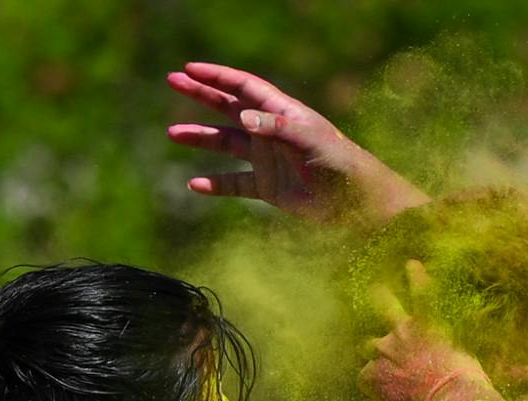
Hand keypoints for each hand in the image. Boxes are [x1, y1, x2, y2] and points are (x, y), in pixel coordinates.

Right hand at [167, 63, 427, 221]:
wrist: (356, 203)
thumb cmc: (339, 164)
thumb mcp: (309, 141)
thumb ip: (276, 128)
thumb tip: (243, 118)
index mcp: (282, 113)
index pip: (244, 87)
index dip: (218, 77)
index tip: (190, 69)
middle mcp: (271, 132)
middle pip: (229, 107)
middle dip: (201, 94)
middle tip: (172, 80)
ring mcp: (268, 159)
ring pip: (227, 144)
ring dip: (201, 138)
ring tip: (173, 133)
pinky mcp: (269, 187)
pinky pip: (236, 183)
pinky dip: (216, 184)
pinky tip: (196, 185)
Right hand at [357, 261, 497, 400]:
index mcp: (372, 382)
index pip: (365, 374)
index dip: (372, 377)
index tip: (376, 380)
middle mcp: (381, 354)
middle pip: (369, 341)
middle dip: (371, 340)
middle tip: (369, 335)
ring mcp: (403, 335)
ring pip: (383, 307)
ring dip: (379, 298)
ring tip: (375, 286)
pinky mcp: (429, 323)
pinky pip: (421, 294)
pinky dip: (418, 279)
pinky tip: (415, 265)